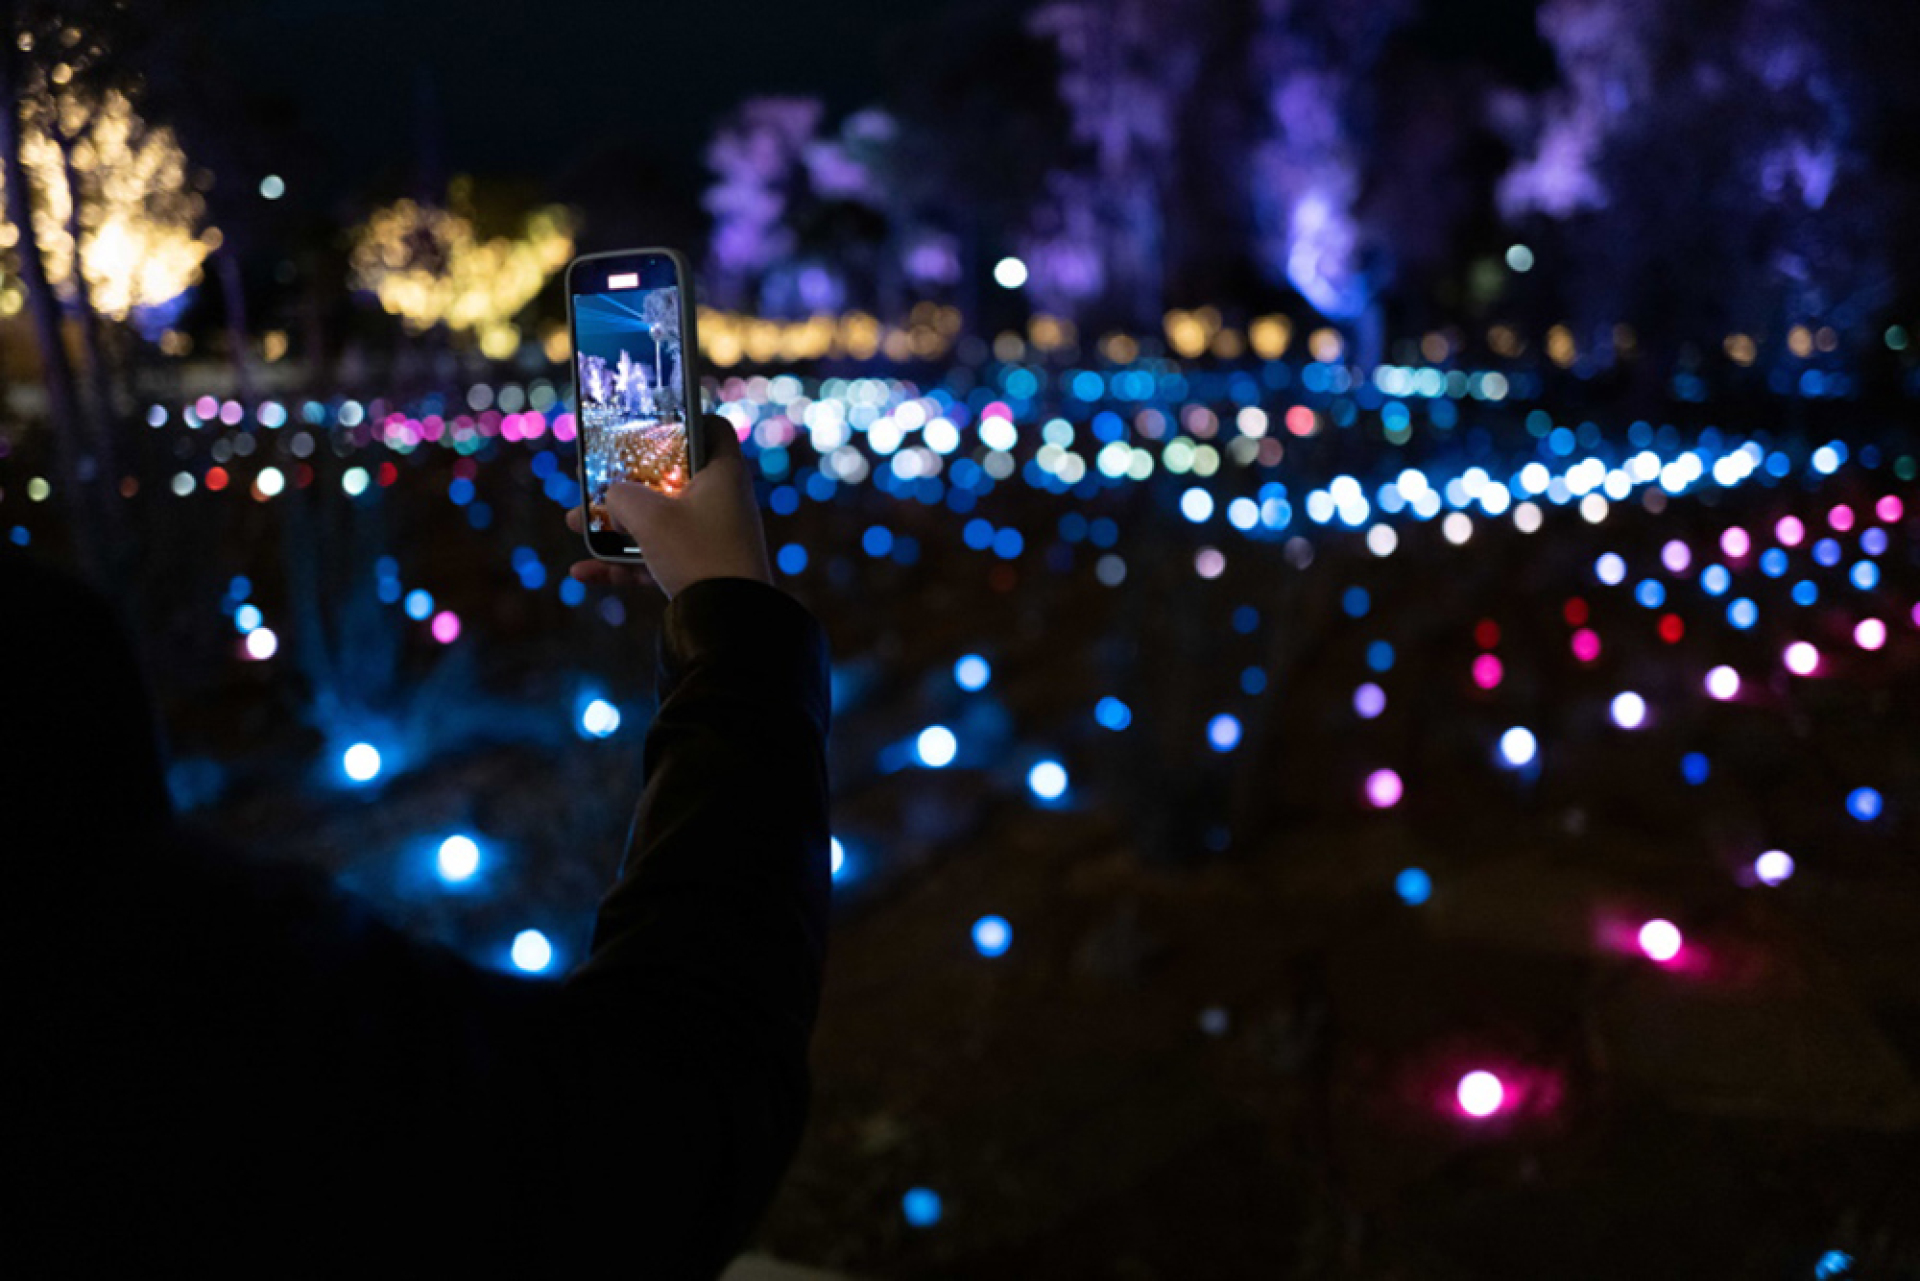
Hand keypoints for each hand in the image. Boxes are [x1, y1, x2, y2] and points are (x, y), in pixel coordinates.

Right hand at [565, 414, 772, 599]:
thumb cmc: (697, 554)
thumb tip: (611, 497)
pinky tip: (583, 575)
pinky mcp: (700, 571)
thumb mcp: (648, 515)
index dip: (682, 420)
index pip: (710, 429)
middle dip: (624, 482)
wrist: (728, 623)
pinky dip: (624, 565)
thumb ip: (620, 495)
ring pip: (657, 522)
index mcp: (723, 473)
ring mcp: (711, 538)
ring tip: (573, 523)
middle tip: (591, 479)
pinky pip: (657, 559)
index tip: (649, 424)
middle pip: (669, 479)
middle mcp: (721, 502)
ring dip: (614, 525)